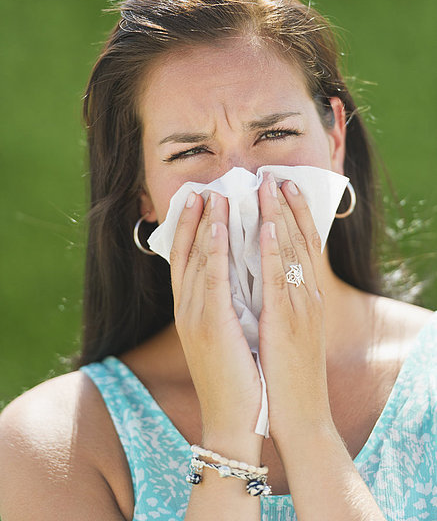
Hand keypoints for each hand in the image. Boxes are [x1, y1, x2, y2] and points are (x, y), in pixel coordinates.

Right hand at [169, 191, 262, 437]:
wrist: (234, 422)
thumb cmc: (237, 378)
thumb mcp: (225, 336)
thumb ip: (223, 306)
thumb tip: (234, 278)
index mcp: (191, 311)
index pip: (185, 259)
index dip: (187, 227)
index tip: (195, 199)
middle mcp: (188, 308)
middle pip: (188, 252)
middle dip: (195, 217)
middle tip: (203, 185)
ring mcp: (196, 316)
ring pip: (199, 258)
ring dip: (206, 222)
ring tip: (214, 192)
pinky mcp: (212, 325)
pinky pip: (214, 277)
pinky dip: (215, 247)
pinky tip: (221, 223)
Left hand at [257, 172, 332, 437]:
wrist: (297, 415)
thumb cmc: (287, 374)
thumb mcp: (288, 332)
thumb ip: (279, 303)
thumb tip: (262, 278)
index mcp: (305, 299)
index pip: (302, 247)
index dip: (294, 215)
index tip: (283, 188)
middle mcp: (307, 296)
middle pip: (299, 241)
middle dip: (287, 206)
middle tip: (275, 174)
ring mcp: (300, 307)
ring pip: (292, 252)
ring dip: (281, 216)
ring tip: (271, 185)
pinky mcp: (288, 322)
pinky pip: (280, 279)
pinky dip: (277, 250)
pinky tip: (271, 226)